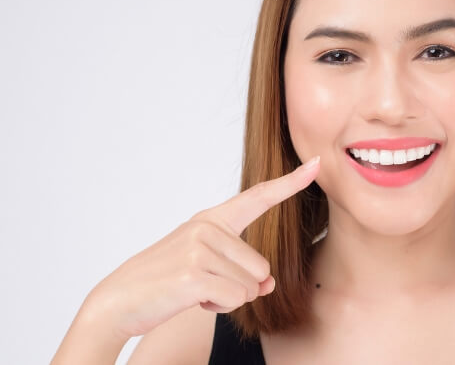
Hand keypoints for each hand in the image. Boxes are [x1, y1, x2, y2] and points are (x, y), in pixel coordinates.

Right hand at [83, 155, 320, 340]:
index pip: (259, 197)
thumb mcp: (208, 268)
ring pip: (252, 285)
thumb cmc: (167, 281)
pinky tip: (193, 299)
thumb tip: (269, 284)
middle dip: (241, 286)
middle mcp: (208, 227)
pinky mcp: (195, 274)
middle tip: (204, 284)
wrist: (119, 300)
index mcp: (212, 219)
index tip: (317, 164)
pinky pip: (236, 298)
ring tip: (196, 290)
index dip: (291, 182)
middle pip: (262, 266)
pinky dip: (220, 307)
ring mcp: (201, 248)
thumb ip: (242, 270)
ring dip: (229, 298)